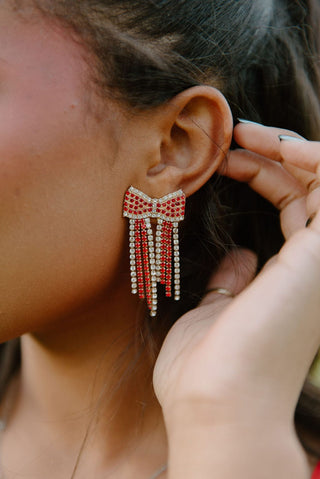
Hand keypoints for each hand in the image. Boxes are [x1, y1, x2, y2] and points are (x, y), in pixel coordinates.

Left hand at [153, 123, 319, 477]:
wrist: (215, 402)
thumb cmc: (206, 366)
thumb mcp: (215, 309)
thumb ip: (232, 279)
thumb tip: (239, 255)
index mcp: (287, 277)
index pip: (290, 209)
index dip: (262, 175)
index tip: (223, 159)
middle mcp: (311, 266)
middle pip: (307, 189)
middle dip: (274, 154)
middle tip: (234, 135)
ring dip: (288, 149)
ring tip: (245, 133)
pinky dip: (312, 158)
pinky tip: (275, 145)